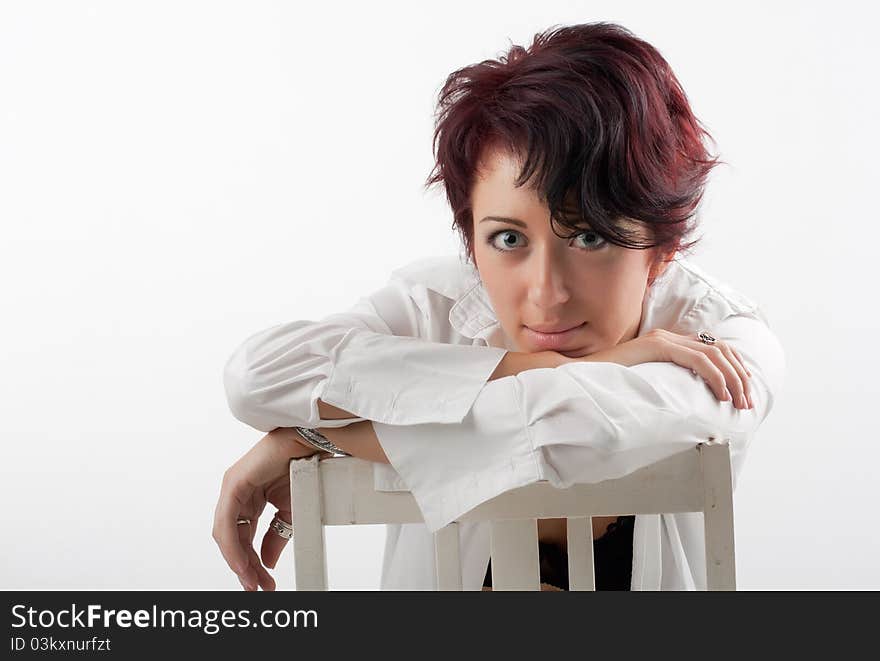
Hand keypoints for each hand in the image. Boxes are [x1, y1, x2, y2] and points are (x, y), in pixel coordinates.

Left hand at [212, 429, 326, 590]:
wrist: (311, 444)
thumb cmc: (302, 468)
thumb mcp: (289, 513)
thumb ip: (276, 536)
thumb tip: (267, 561)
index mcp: (248, 501)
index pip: (243, 539)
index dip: (251, 563)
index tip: (262, 582)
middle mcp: (236, 495)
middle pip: (232, 539)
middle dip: (244, 566)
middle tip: (256, 586)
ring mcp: (232, 488)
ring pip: (225, 533)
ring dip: (237, 560)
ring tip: (251, 578)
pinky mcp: (234, 484)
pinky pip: (227, 521)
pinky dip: (232, 544)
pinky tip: (242, 560)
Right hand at [576, 328, 753, 409]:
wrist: (579, 375)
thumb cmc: (607, 384)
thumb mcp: (644, 382)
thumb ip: (663, 381)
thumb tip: (685, 400)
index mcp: (666, 342)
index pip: (713, 348)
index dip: (734, 368)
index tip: (742, 392)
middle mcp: (668, 336)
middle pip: (720, 349)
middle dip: (740, 376)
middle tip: (747, 402)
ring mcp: (662, 339)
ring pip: (715, 354)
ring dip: (733, 379)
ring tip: (738, 402)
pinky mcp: (657, 346)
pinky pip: (699, 359)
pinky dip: (716, 377)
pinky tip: (721, 394)